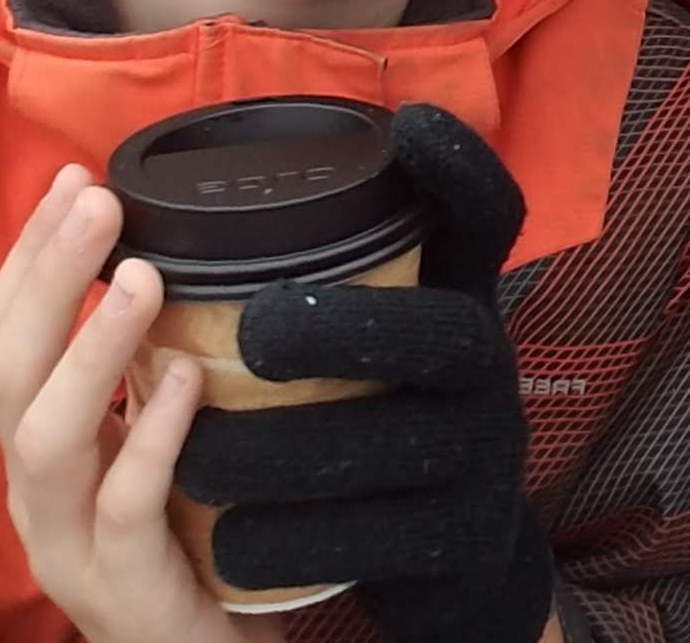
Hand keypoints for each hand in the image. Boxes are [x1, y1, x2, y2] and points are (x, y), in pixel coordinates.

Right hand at [0, 165, 278, 642]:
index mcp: (44, 450)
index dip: (29, 258)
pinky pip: (126, 508)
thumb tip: (174, 258)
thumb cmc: (190, 543)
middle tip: (98, 201)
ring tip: (141, 275)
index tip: (73, 178)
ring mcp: (71, 545)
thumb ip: (151, 370)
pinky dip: (151, 437)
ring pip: (47, 440)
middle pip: (7, 375)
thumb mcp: (159, 444)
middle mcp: (38, 495)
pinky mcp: (124, 590)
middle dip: (46, 280)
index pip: (5, 339)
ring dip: (88, 348)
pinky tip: (184, 380)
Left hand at [173, 105, 554, 642]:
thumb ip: (333, 279)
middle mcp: (489, 368)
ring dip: (287, 450)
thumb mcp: (381, 340)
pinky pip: (380, 541)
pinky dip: (298, 544)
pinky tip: (232, 546)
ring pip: (393, 445)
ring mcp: (484, 456)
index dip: (464, 172)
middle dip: (346, 329)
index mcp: (465, 302)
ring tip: (199, 460)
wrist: (456, 561)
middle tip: (254, 332)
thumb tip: (206, 203)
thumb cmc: (384, 422)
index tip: (413, 128)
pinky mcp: (461, 540)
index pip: (490, 221)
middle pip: (441, 337)